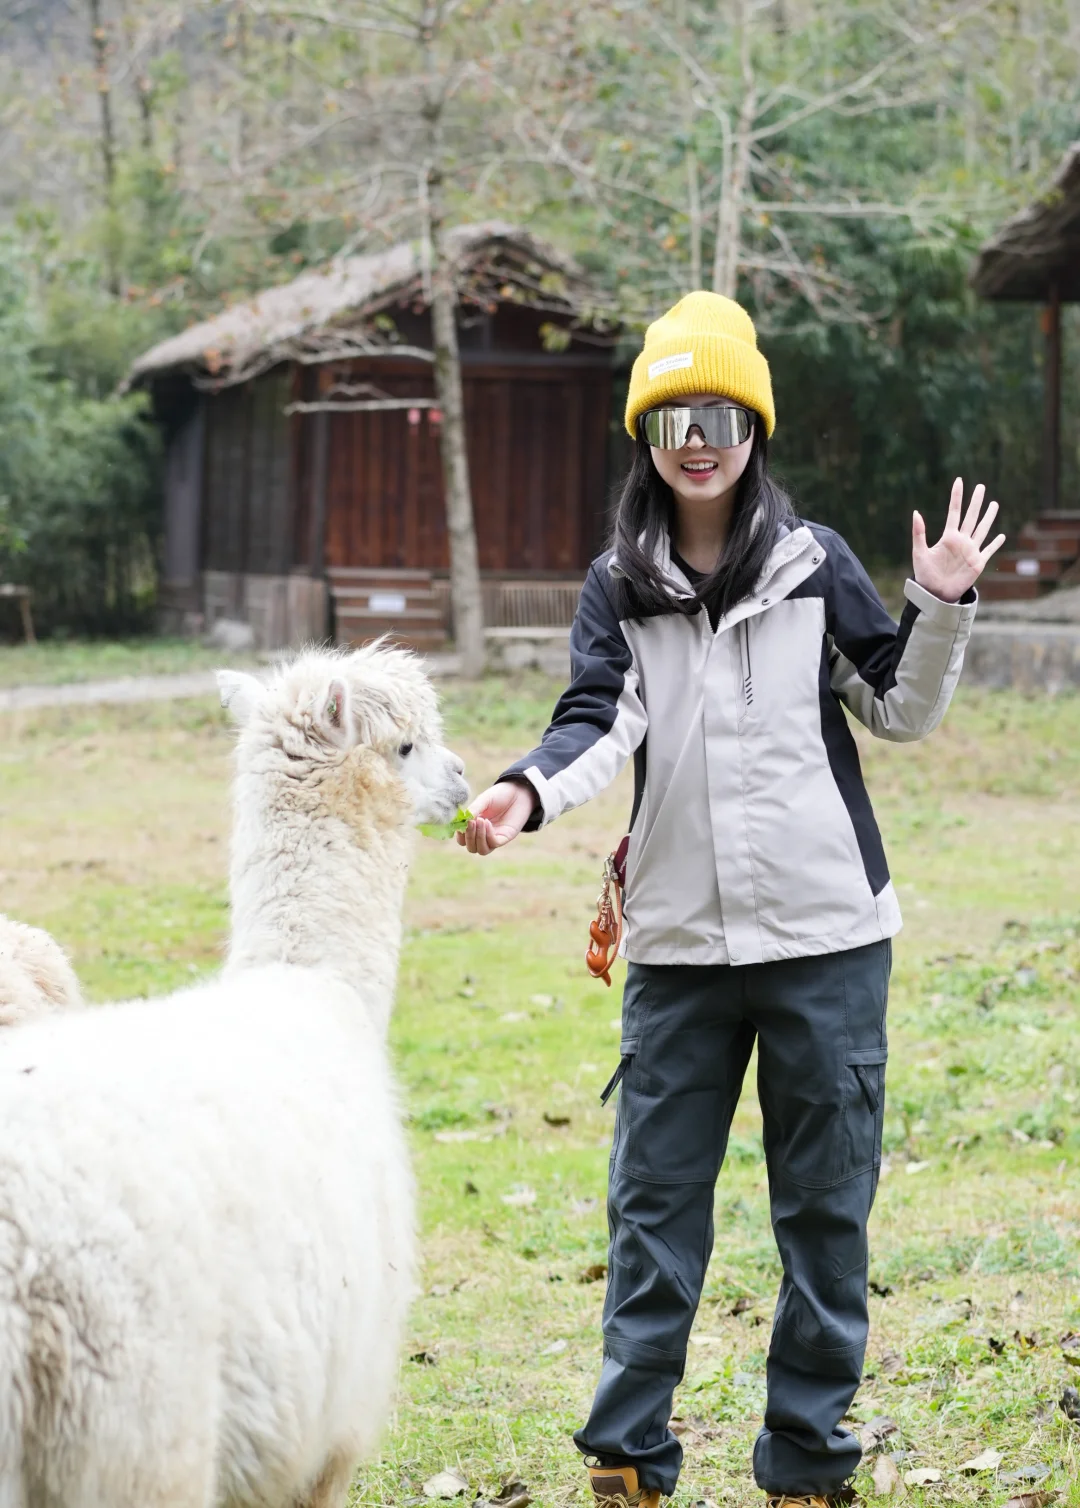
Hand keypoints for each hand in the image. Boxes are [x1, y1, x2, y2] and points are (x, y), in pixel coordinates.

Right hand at [456, 780, 536, 855]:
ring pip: (482, 850)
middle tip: (471, 822)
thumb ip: (473, 810)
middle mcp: (483, 834)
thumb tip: (462, 821)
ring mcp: (494, 837)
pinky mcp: (505, 837)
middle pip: (471, 847)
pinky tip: (487, 822)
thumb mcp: (483, 800)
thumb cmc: (499, 795)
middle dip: (469, 837)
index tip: (460, 825)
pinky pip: (493, 843)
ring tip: (480, 821)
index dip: (460, 835)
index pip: (463, 839)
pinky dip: (488, 835)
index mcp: (474, 826)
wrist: (518, 792)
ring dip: (478, 838)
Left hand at [912, 479, 1005, 602]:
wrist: (935, 594)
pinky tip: (1001, 536)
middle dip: (976, 502)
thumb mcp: (919, 553)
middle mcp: (961, 541)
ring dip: (988, 517)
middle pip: (971, 517)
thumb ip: (919, 533)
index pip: (954, 512)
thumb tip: (915, 512)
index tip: (959, 481)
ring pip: (982, 530)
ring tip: (994, 504)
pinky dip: (995, 544)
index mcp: (948, 537)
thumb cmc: (924, 574)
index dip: (957, 497)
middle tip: (981, 486)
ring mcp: (971, 551)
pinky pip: (989, 551)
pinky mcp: (978, 563)